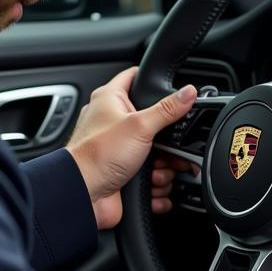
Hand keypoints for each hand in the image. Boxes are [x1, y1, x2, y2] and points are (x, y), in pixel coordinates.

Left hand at [67, 67, 196, 229]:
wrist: (83, 194)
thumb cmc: (97, 155)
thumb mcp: (139, 125)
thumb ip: (167, 109)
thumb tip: (188, 93)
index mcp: (111, 100)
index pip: (134, 76)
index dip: (152, 79)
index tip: (172, 85)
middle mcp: (114, 122)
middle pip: (154, 122)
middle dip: (166, 140)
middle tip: (167, 146)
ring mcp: (120, 149)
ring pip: (157, 153)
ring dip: (162, 166)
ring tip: (154, 170)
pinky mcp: (125, 172)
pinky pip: (152, 176)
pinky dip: (156, 183)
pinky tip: (151, 185)